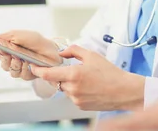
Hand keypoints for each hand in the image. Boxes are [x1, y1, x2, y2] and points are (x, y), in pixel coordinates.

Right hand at [0, 30, 60, 80]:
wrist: (52, 49)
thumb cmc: (34, 41)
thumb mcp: (17, 35)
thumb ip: (0, 39)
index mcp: (6, 49)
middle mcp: (11, 60)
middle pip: (2, 63)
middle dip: (6, 57)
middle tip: (10, 52)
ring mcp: (19, 69)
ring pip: (10, 70)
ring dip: (16, 63)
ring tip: (21, 57)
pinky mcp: (27, 75)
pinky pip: (21, 74)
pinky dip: (25, 67)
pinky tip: (29, 63)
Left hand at [30, 45, 144, 111]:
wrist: (124, 91)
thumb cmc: (110, 73)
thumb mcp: (92, 55)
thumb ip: (73, 51)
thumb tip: (61, 53)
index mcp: (74, 75)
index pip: (48, 74)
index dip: (38, 70)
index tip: (33, 67)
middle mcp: (72, 89)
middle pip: (57, 81)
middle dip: (61, 75)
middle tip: (73, 70)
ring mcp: (76, 99)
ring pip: (65, 89)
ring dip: (69, 83)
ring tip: (86, 79)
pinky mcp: (81, 106)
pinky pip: (73, 96)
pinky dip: (76, 90)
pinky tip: (89, 87)